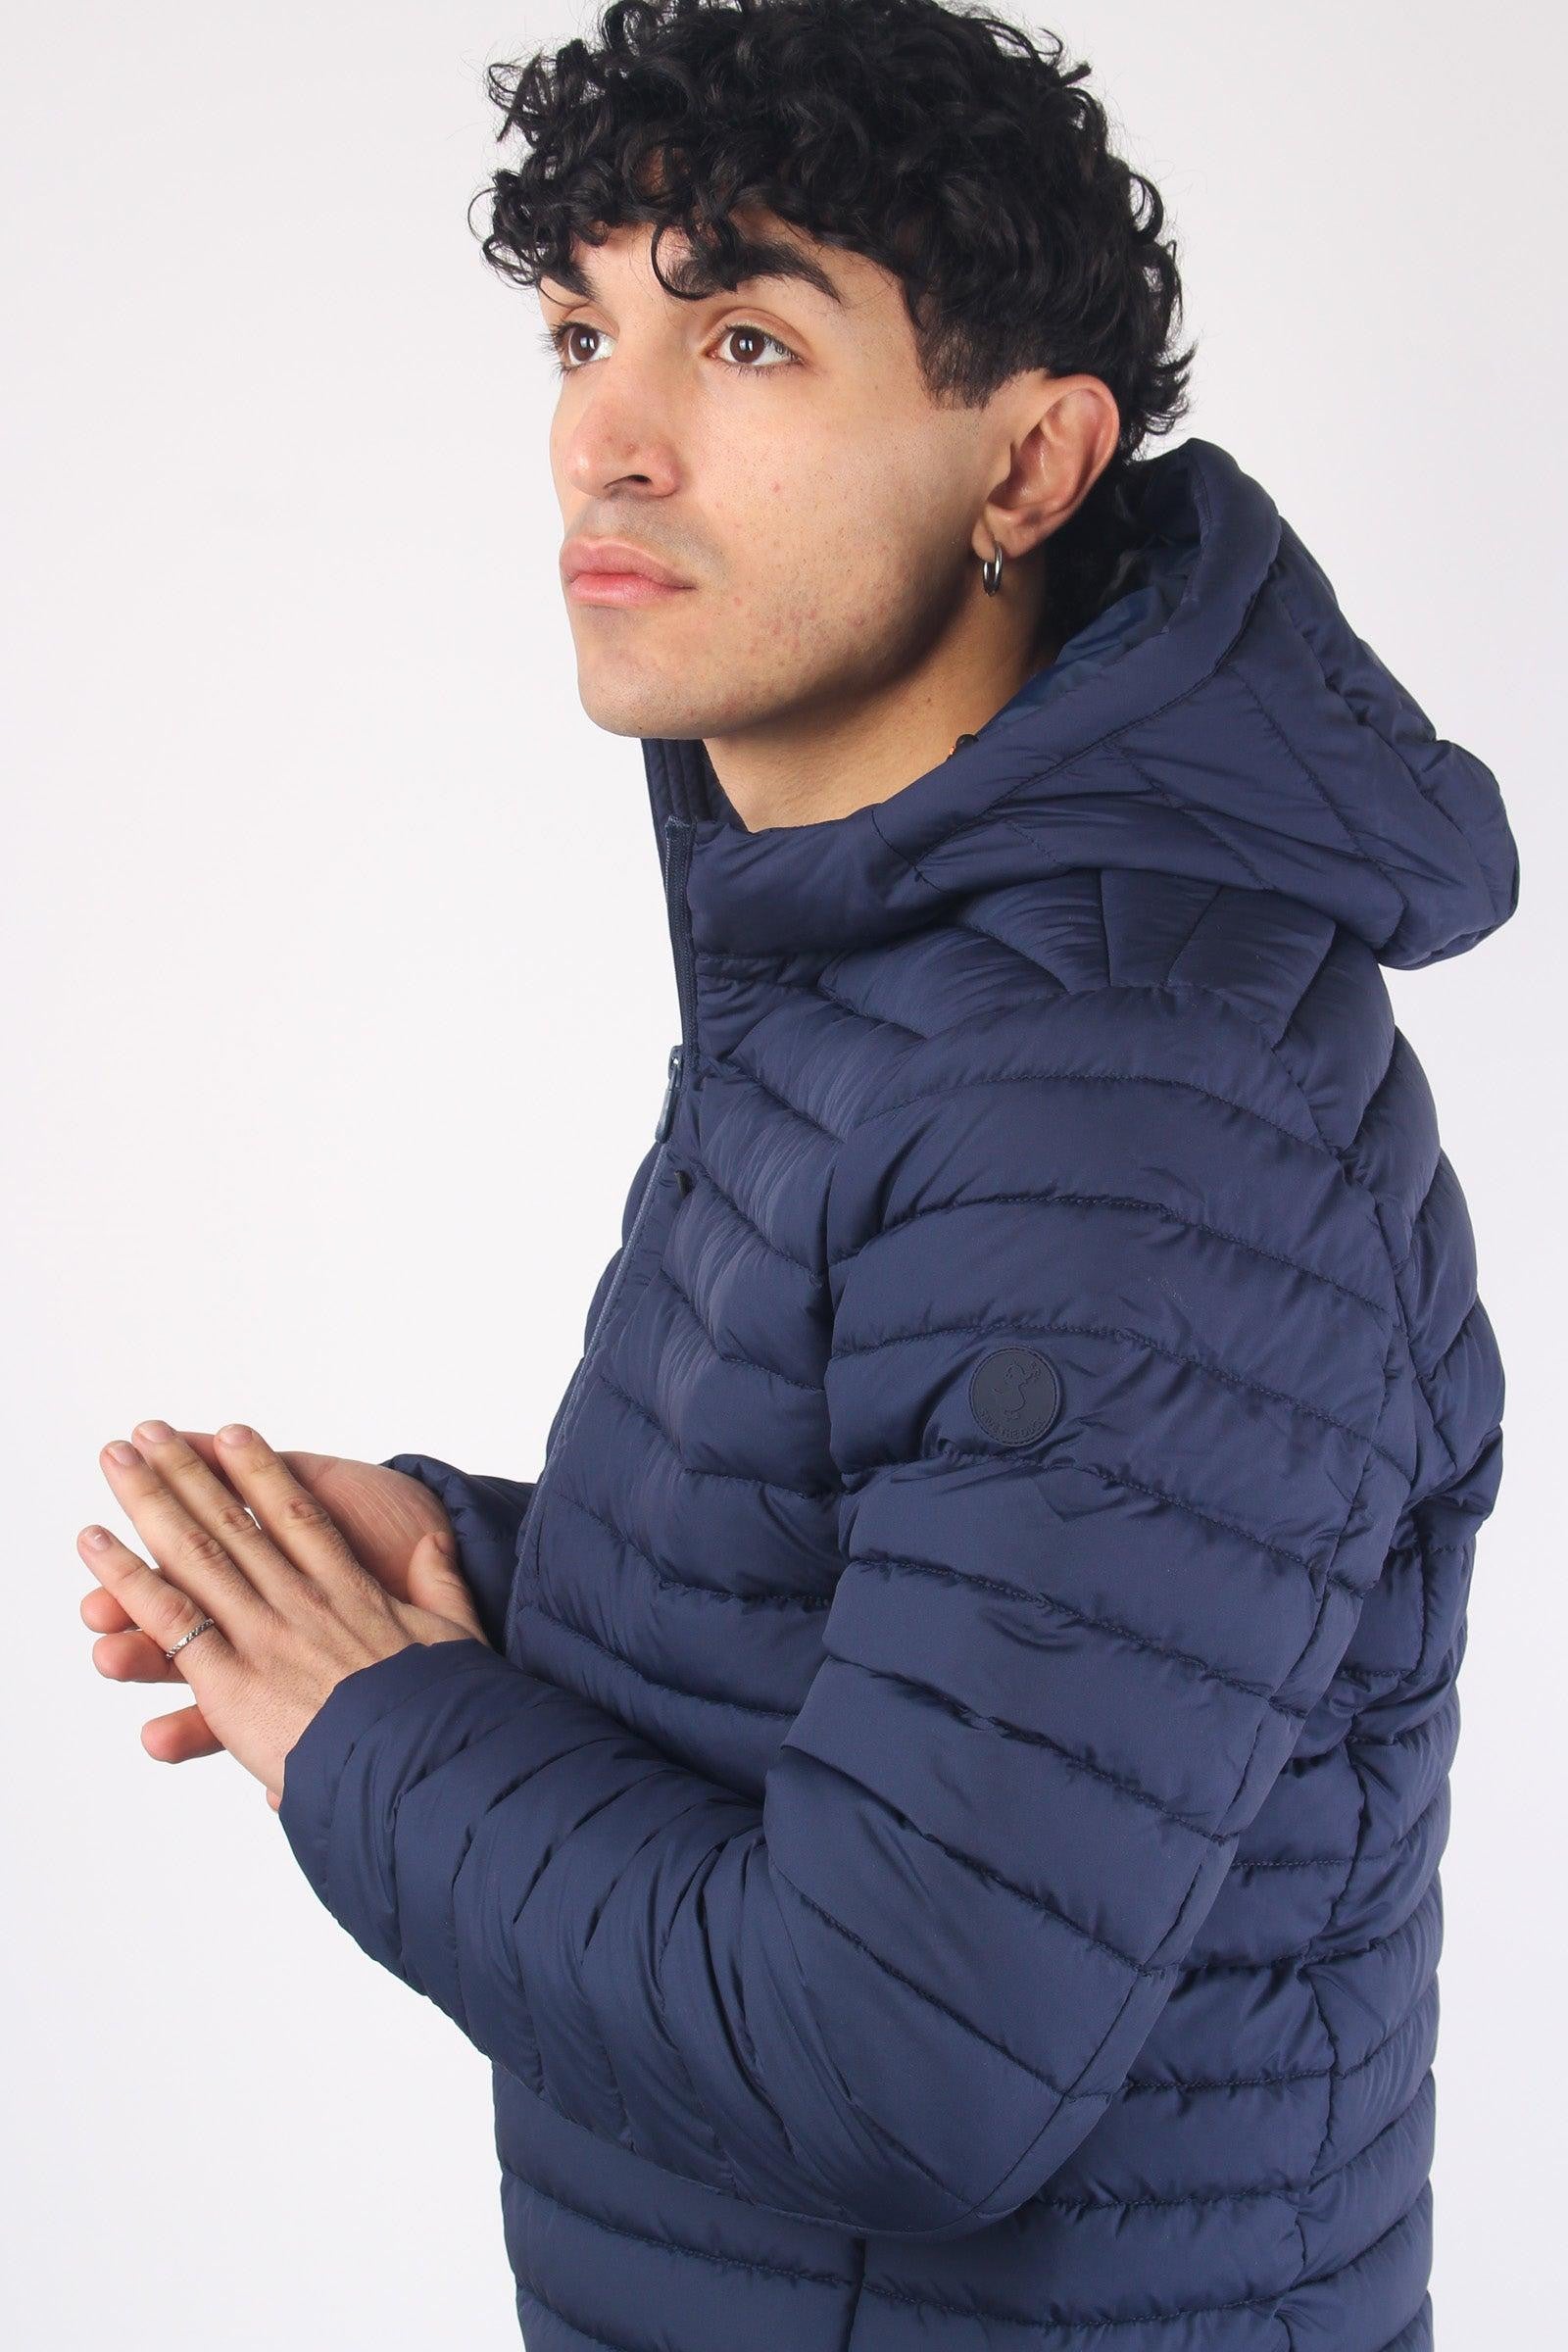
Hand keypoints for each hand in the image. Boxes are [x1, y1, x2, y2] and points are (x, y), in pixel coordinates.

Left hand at [79, 1420, 485, 1811]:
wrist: (429, 1761)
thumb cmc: (447, 1712)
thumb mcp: (457, 1639)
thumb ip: (442, 1586)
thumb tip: (437, 1545)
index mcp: (350, 1594)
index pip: (297, 1519)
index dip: (261, 1474)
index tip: (234, 1435)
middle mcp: (299, 1603)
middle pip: (232, 1522)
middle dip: (184, 1473)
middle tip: (144, 1432)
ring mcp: (263, 1635)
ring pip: (195, 1552)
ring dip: (150, 1499)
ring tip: (117, 1458)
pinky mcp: (230, 1679)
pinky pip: (168, 1618)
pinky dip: (127, 1578)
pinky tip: (94, 1544)